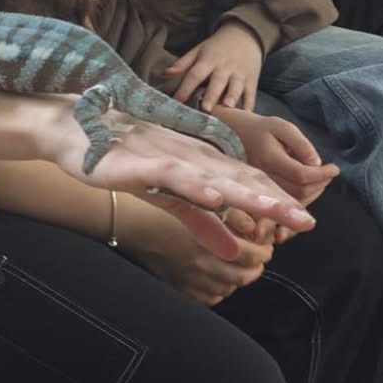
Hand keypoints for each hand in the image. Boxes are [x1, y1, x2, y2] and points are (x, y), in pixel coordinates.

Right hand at [43, 104, 317, 242]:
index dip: (277, 201)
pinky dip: (196, 185)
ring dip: (246, 193)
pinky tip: (217, 196)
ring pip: (214, 177)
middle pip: (240, 180)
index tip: (307, 221)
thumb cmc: (122, 159)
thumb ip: (202, 223)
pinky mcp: (142, 163)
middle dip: (276, 201)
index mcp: (201, 165)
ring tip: (278, 209)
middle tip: (309, 220)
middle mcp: (192, 159)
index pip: (247, 184)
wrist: (72, 130)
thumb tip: (235, 252)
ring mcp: (168, 159)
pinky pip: (173, 175)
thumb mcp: (168, 197)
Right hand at [130, 203, 275, 305]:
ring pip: (229, 288)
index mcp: (211, 240)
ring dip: (236, 278)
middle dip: (255, 267)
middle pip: (244, 276)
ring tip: (235, 266)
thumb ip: (231, 217)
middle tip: (256, 258)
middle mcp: (202, 263)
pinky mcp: (179, 288)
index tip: (264, 245)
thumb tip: (256, 230)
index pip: (253, 255)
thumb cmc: (164, 205)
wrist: (128, 222)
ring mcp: (190, 279)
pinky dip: (217, 290)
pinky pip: (209, 298)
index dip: (264, 251)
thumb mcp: (200, 203)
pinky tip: (215, 277)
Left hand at [165, 21, 263, 112]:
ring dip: (232, 98)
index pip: (195, 74)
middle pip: (217, 82)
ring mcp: (240, 74)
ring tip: (227, 109)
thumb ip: (183, 62)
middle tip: (206, 109)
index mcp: (208, 60)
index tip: (177, 101)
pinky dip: (249, 107)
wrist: (245, 35)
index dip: (185, 87)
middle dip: (212, 95)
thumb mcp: (199, 50)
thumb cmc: (217, 47)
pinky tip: (246, 117)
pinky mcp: (252, 81)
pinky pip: (251, 95)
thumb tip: (166, 73)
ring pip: (236, 88)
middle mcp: (224, 68)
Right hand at [215, 106, 338, 206]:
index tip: (335, 168)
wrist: (232, 136)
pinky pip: (287, 202)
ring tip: (322, 178)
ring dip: (314, 192)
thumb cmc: (261, 129)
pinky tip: (309, 185)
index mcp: (269, 158)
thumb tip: (316, 163)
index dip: (322, 174)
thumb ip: (300, 143)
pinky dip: (303, 196)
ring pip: (294, 200)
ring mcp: (261, 188)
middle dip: (320, 184)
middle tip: (329, 172)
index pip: (301, 175)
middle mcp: (263, 177)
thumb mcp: (281, 126)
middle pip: (300, 191)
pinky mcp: (263, 193)